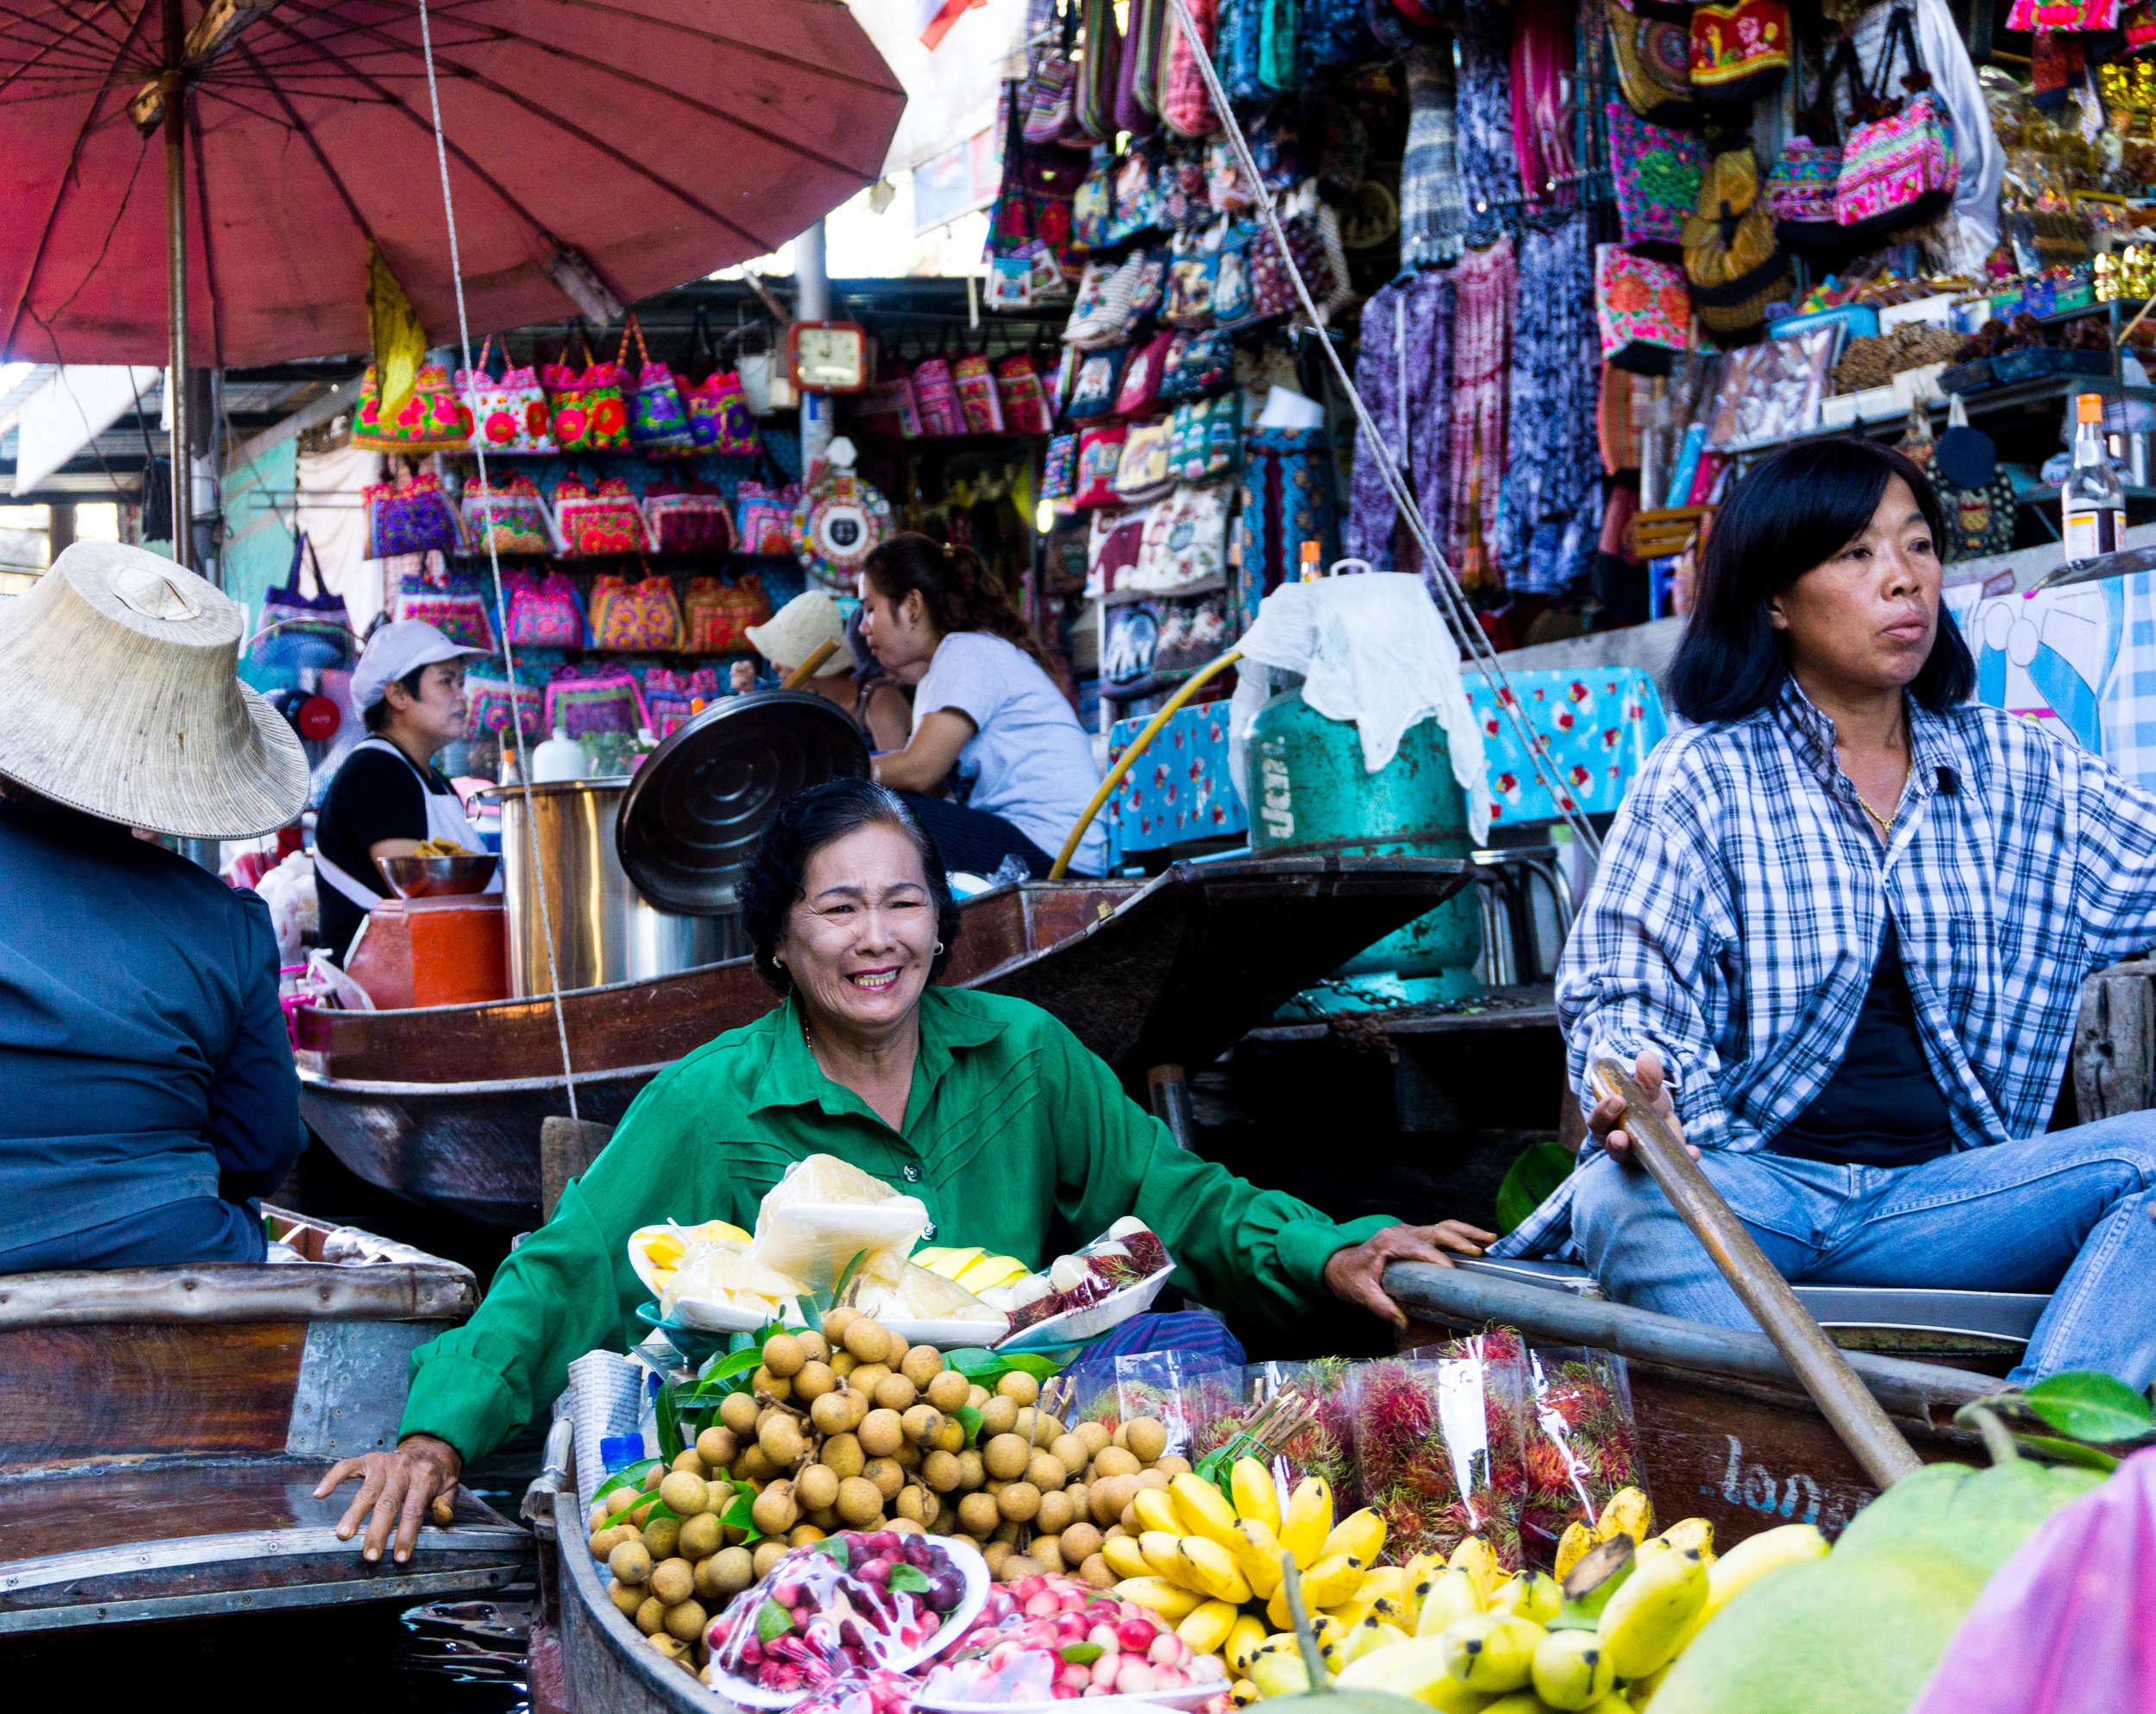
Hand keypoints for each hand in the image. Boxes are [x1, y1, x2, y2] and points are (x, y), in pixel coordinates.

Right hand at [315, 1433, 462, 1563]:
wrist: (428, 1447)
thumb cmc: (436, 1475)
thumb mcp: (450, 1487)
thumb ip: (446, 1504)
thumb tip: (441, 1518)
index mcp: (423, 1478)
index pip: (413, 1511)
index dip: (407, 1535)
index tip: (399, 1558)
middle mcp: (401, 1470)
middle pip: (387, 1504)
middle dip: (378, 1532)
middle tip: (369, 1555)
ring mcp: (382, 1464)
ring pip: (366, 1491)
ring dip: (353, 1514)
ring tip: (343, 1535)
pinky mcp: (367, 1460)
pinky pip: (346, 1467)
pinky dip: (331, 1479)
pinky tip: (319, 1494)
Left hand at [1323, 1219, 1496, 1327]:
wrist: (1337, 1263)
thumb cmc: (1349, 1277)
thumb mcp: (1361, 1293)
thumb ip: (1381, 1306)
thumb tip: (1403, 1323)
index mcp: (1389, 1242)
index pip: (1420, 1249)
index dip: (1438, 1260)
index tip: (1454, 1273)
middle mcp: (1402, 1232)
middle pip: (1437, 1231)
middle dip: (1461, 1241)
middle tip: (1480, 1254)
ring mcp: (1409, 1232)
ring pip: (1443, 1227)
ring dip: (1468, 1232)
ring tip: (1491, 1240)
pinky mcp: (1414, 1236)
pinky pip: (1441, 1231)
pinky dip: (1461, 1235)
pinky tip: (1479, 1242)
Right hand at [1586, 1049, 1696, 1168]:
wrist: (1662, 1116)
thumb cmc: (1642, 1101)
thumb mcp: (1644, 1087)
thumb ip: (1646, 1075)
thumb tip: (1647, 1056)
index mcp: (1607, 1123)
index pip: (1598, 1122)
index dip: (1603, 1113)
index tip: (1617, 1099)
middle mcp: (1619, 1143)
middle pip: (1612, 1146)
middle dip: (1615, 1142)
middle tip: (1621, 1137)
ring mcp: (1640, 1155)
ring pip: (1639, 1159)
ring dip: (1646, 1154)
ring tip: (1653, 1149)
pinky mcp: (1661, 1161)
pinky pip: (1670, 1163)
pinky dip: (1683, 1156)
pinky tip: (1693, 1151)